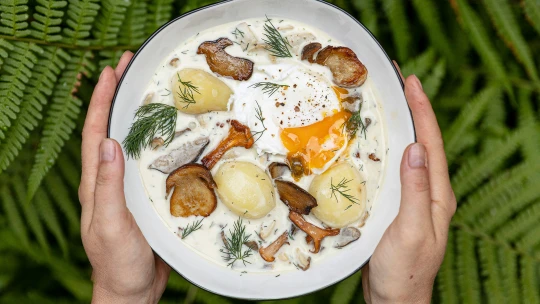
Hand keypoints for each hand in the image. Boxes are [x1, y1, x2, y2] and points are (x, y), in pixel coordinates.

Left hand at [79, 51, 170, 303]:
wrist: (132, 289)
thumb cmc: (118, 261)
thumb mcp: (111, 224)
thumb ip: (107, 186)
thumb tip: (108, 142)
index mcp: (96, 182)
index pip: (96, 132)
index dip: (102, 100)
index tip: (111, 70)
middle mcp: (110, 179)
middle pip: (113, 129)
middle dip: (118, 96)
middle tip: (132, 67)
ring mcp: (128, 187)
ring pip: (133, 142)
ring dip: (139, 114)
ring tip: (154, 90)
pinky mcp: (145, 196)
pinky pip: (150, 161)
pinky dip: (159, 141)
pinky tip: (175, 134)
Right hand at [361, 66, 456, 302]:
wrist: (394, 298)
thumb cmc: (404, 269)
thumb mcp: (412, 230)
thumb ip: (415, 190)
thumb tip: (415, 148)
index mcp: (436, 194)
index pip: (431, 144)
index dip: (423, 111)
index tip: (411, 82)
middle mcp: (428, 192)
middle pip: (423, 143)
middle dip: (414, 111)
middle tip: (399, 83)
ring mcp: (413, 199)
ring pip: (408, 154)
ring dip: (400, 126)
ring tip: (387, 104)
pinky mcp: (397, 206)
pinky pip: (394, 169)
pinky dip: (386, 149)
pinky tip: (373, 144)